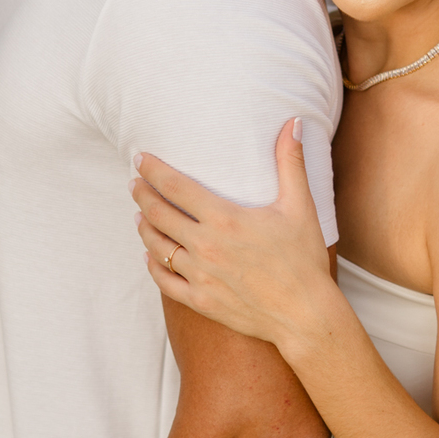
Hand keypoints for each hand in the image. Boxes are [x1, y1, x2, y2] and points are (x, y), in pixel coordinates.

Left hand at [132, 121, 332, 357]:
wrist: (304, 315)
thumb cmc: (304, 260)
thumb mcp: (301, 206)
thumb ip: (291, 162)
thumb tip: (295, 122)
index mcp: (224, 219)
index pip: (175, 187)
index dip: (153, 170)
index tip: (140, 159)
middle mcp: (205, 246)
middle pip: (158, 214)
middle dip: (141, 194)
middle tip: (134, 183)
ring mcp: (199, 276)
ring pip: (156, 246)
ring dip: (144, 227)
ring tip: (140, 215)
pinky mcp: (200, 301)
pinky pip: (164, 281)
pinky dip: (153, 265)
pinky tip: (149, 255)